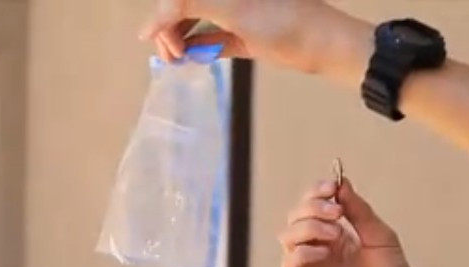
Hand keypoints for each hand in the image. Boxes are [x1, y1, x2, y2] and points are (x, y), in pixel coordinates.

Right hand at [137, 0, 332, 71]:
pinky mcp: (242, 33)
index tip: (147, 37)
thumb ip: (187, 5)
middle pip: (184, 5)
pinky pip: (210, 37)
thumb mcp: (231, 7)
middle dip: (168, 27)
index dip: (161, 12)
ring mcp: (235, 12)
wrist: (322, 44)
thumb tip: (149, 25)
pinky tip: (187, 57)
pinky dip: (197, 47)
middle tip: (169, 55)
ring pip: (194, 21)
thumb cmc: (279, 19)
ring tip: (176, 60)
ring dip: (179, 39)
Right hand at [279, 177, 432, 266]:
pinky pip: (290, 263)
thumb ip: (359, 211)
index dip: (317, 192)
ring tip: (336, 235)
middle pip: (296, 216)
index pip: (314, 205)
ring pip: (287, 236)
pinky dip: (303, 250)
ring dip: (309, 226)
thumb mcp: (380, 236)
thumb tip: (341, 183)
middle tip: (337, 212)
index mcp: (336, 235)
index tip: (332, 187)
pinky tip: (325, 252)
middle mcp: (319, 249)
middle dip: (312, 206)